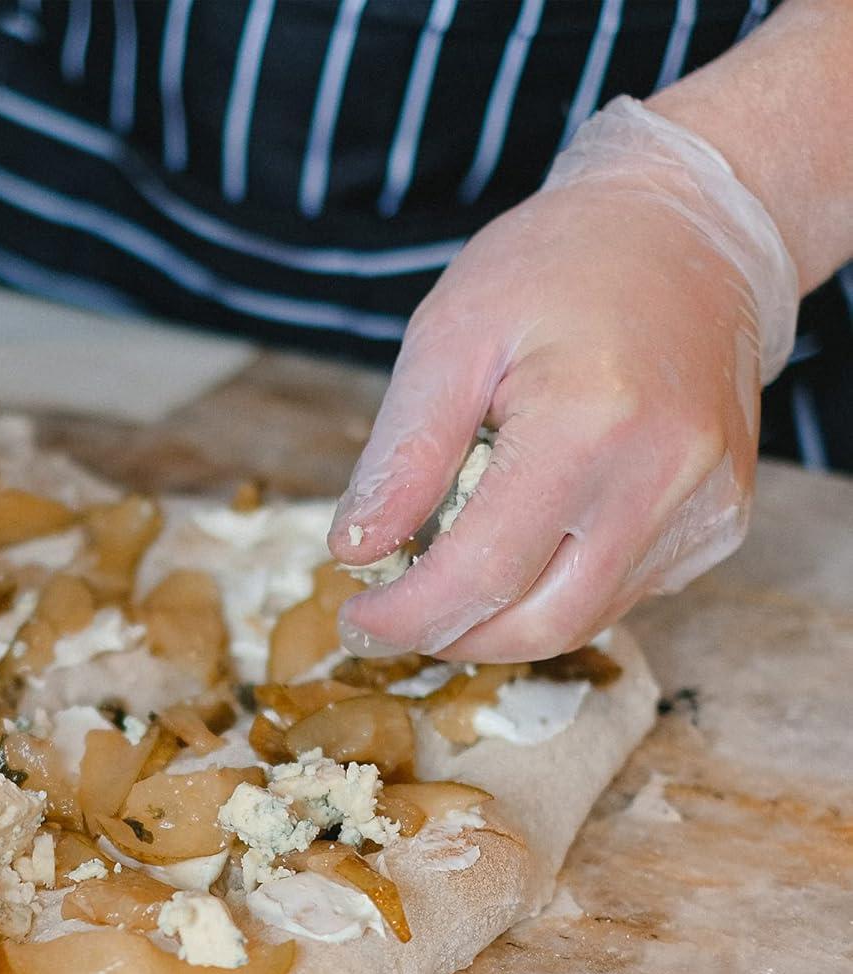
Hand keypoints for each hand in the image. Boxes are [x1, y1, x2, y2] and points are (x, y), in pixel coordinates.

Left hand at [328, 99, 797, 662]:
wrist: (692, 232)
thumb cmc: (559, 269)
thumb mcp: (451, 337)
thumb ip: (403, 452)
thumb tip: (356, 550)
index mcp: (589, 425)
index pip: (482, 574)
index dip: (408, 617)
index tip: (356, 619)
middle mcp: (663, 478)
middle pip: (538, 624)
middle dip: (450, 637)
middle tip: (390, 619)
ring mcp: (705, 507)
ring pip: (581, 621)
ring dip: (500, 623)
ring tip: (448, 577)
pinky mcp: (720, 524)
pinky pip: (621, 595)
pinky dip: (555, 593)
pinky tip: (524, 545)